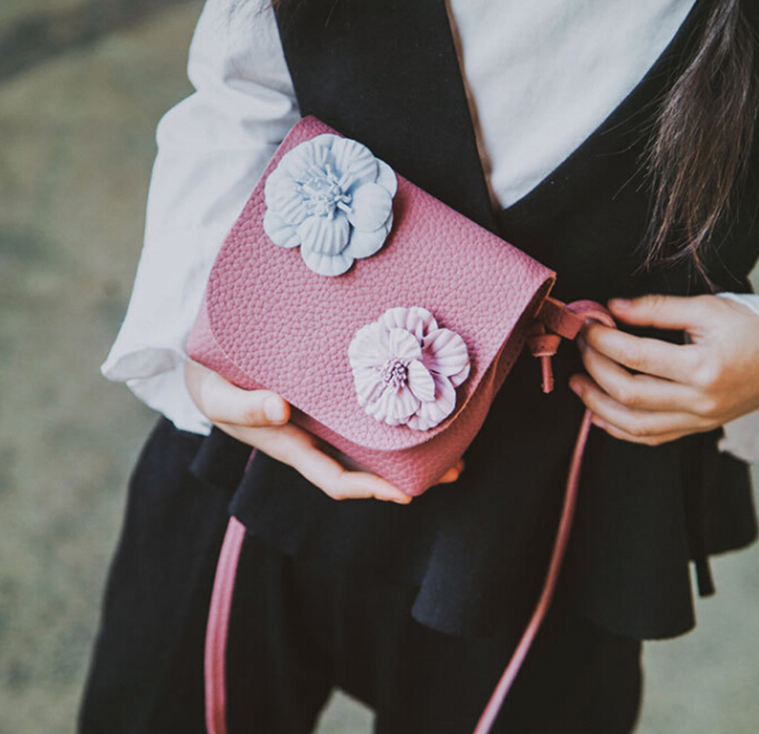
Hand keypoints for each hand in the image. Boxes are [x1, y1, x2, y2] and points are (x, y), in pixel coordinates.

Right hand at [184, 361, 464, 501]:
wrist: (204, 365)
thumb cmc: (208, 382)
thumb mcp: (217, 394)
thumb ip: (244, 407)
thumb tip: (281, 410)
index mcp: (288, 445)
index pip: (333, 478)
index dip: (368, 488)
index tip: (404, 493)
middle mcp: (311, 439)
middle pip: (365, 467)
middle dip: (408, 475)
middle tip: (455, 469)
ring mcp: (321, 422)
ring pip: (370, 444)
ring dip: (410, 449)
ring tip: (455, 446)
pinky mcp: (326, 402)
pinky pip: (363, 416)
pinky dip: (392, 419)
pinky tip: (420, 406)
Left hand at [568, 294, 758, 445]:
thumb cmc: (755, 326)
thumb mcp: (707, 307)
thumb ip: (656, 309)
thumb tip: (612, 308)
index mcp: (704, 368)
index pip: (636, 357)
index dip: (603, 341)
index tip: (585, 326)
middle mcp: (701, 401)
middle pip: (630, 394)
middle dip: (594, 369)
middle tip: (579, 347)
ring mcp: (701, 420)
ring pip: (636, 426)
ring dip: (599, 406)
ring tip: (577, 384)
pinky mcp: (700, 427)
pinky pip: (653, 438)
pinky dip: (621, 429)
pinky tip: (599, 414)